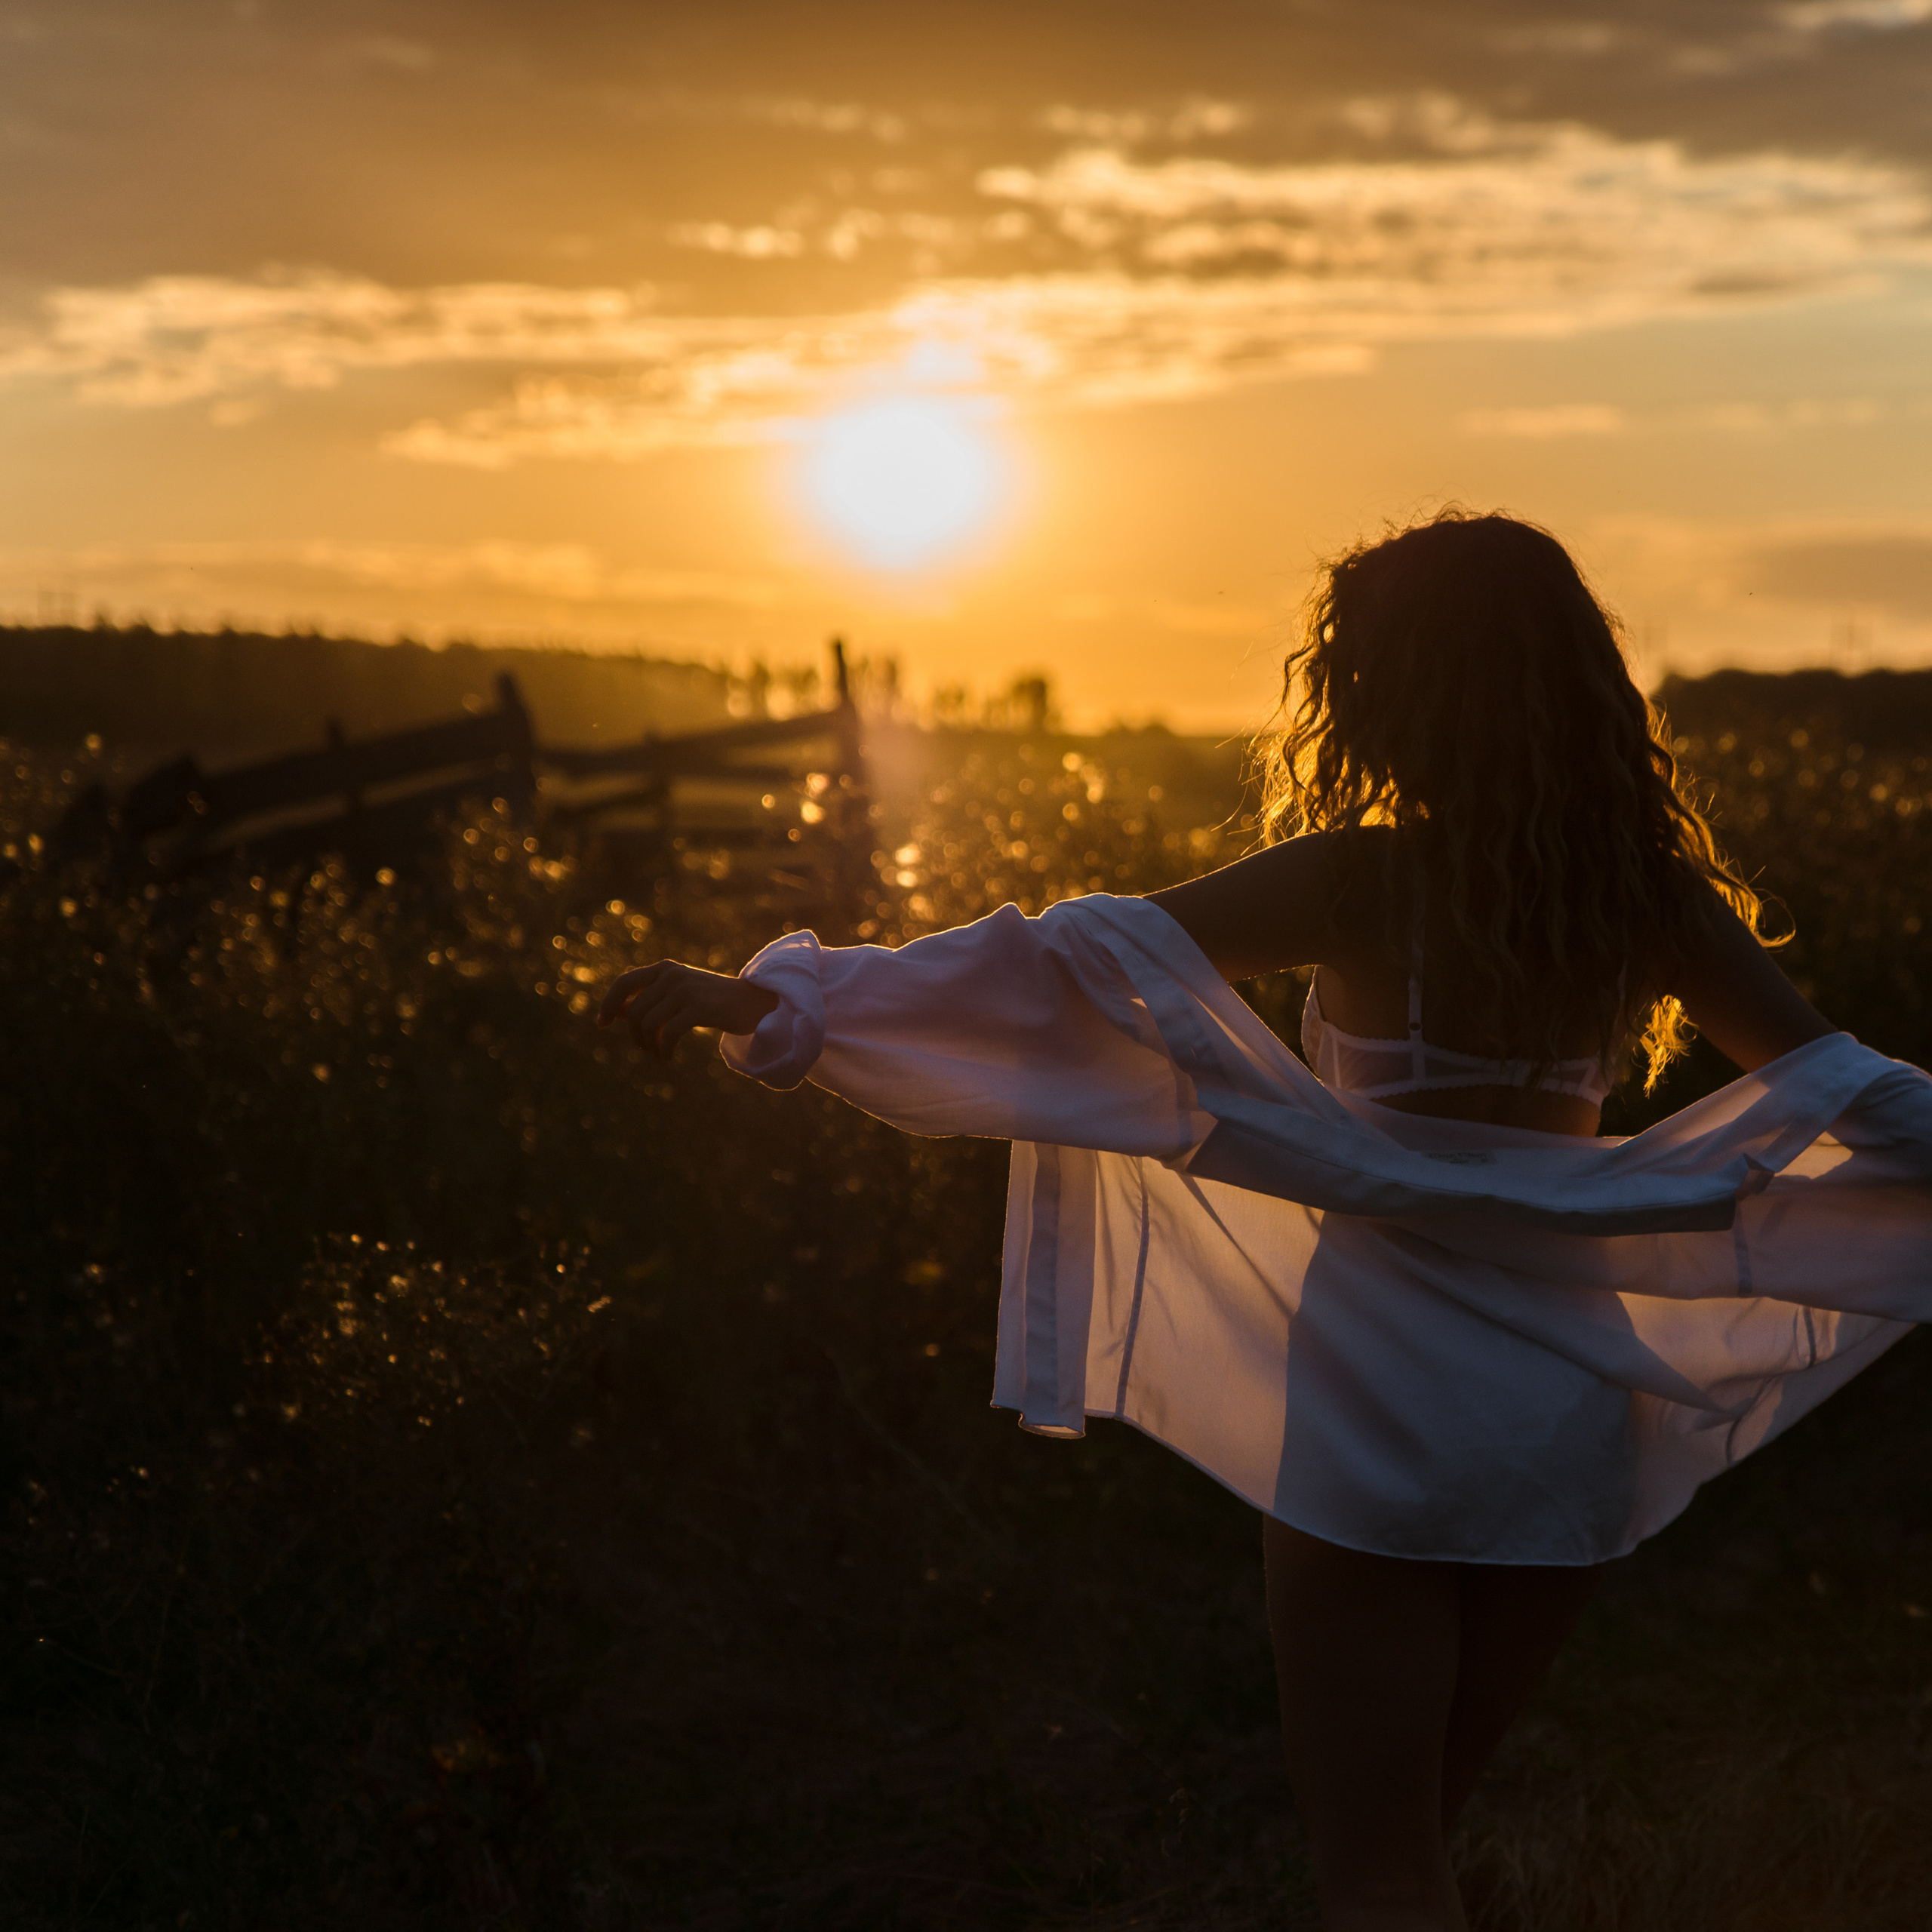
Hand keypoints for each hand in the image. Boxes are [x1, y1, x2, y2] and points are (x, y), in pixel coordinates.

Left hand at [596, 959, 778, 1059]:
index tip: (602, 1025)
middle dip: (635, 1037)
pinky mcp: (699, 1007)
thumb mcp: (678, 996)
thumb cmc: (714, 1002)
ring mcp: (686, 990)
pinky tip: (667, 1057)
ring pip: (647, 1024)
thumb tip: (618, 1011)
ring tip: (659, 1055)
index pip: (624, 983)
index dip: (609, 1005)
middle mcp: (672, 975)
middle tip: (647, 1050)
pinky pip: (667, 1034)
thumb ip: (650, 1000)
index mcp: (665, 969)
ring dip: (649, 1046)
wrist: (754, 1004)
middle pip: (635, 1012)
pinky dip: (663, 1050)